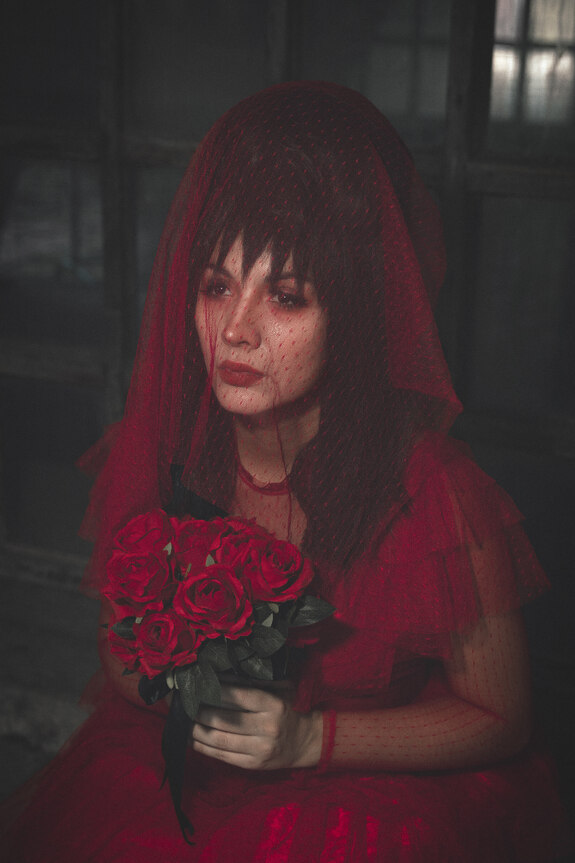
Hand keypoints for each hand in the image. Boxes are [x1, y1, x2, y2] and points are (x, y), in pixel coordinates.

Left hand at [191, 684, 322, 769]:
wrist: (301, 741)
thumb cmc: (284, 709)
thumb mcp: (276, 690)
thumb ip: (249, 683)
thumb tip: (217, 677)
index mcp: (274, 705)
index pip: (238, 696)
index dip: (214, 691)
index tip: (197, 685)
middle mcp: (268, 727)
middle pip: (224, 719)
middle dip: (199, 711)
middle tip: (184, 703)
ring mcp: (260, 749)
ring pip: (219, 740)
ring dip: (196, 730)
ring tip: (183, 720)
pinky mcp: (252, 765)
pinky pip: (222, 756)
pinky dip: (203, 747)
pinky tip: (192, 738)